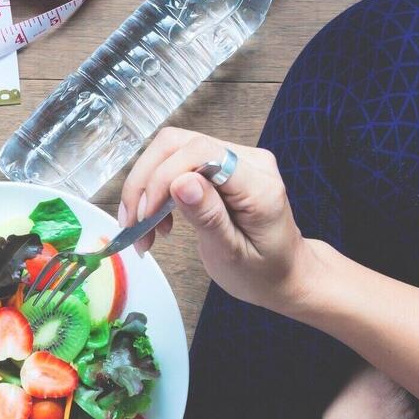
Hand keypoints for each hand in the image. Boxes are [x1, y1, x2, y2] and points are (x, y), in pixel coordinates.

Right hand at [119, 127, 322, 313]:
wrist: (284, 273)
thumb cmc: (262, 272)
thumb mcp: (232, 255)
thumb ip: (208, 217)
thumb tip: (180, 182)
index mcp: (259, 185)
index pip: (201, 153)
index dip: (163, 178)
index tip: (145, 216)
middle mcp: (249, 161)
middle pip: (178, 144)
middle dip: (146, 182)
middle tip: (133, 224)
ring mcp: (236, 158)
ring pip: (171, 150)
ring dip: (146, 187)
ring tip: (142, 229)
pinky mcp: (222, 164)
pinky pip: (177, 162)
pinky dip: (155, 190)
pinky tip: (156, 221)